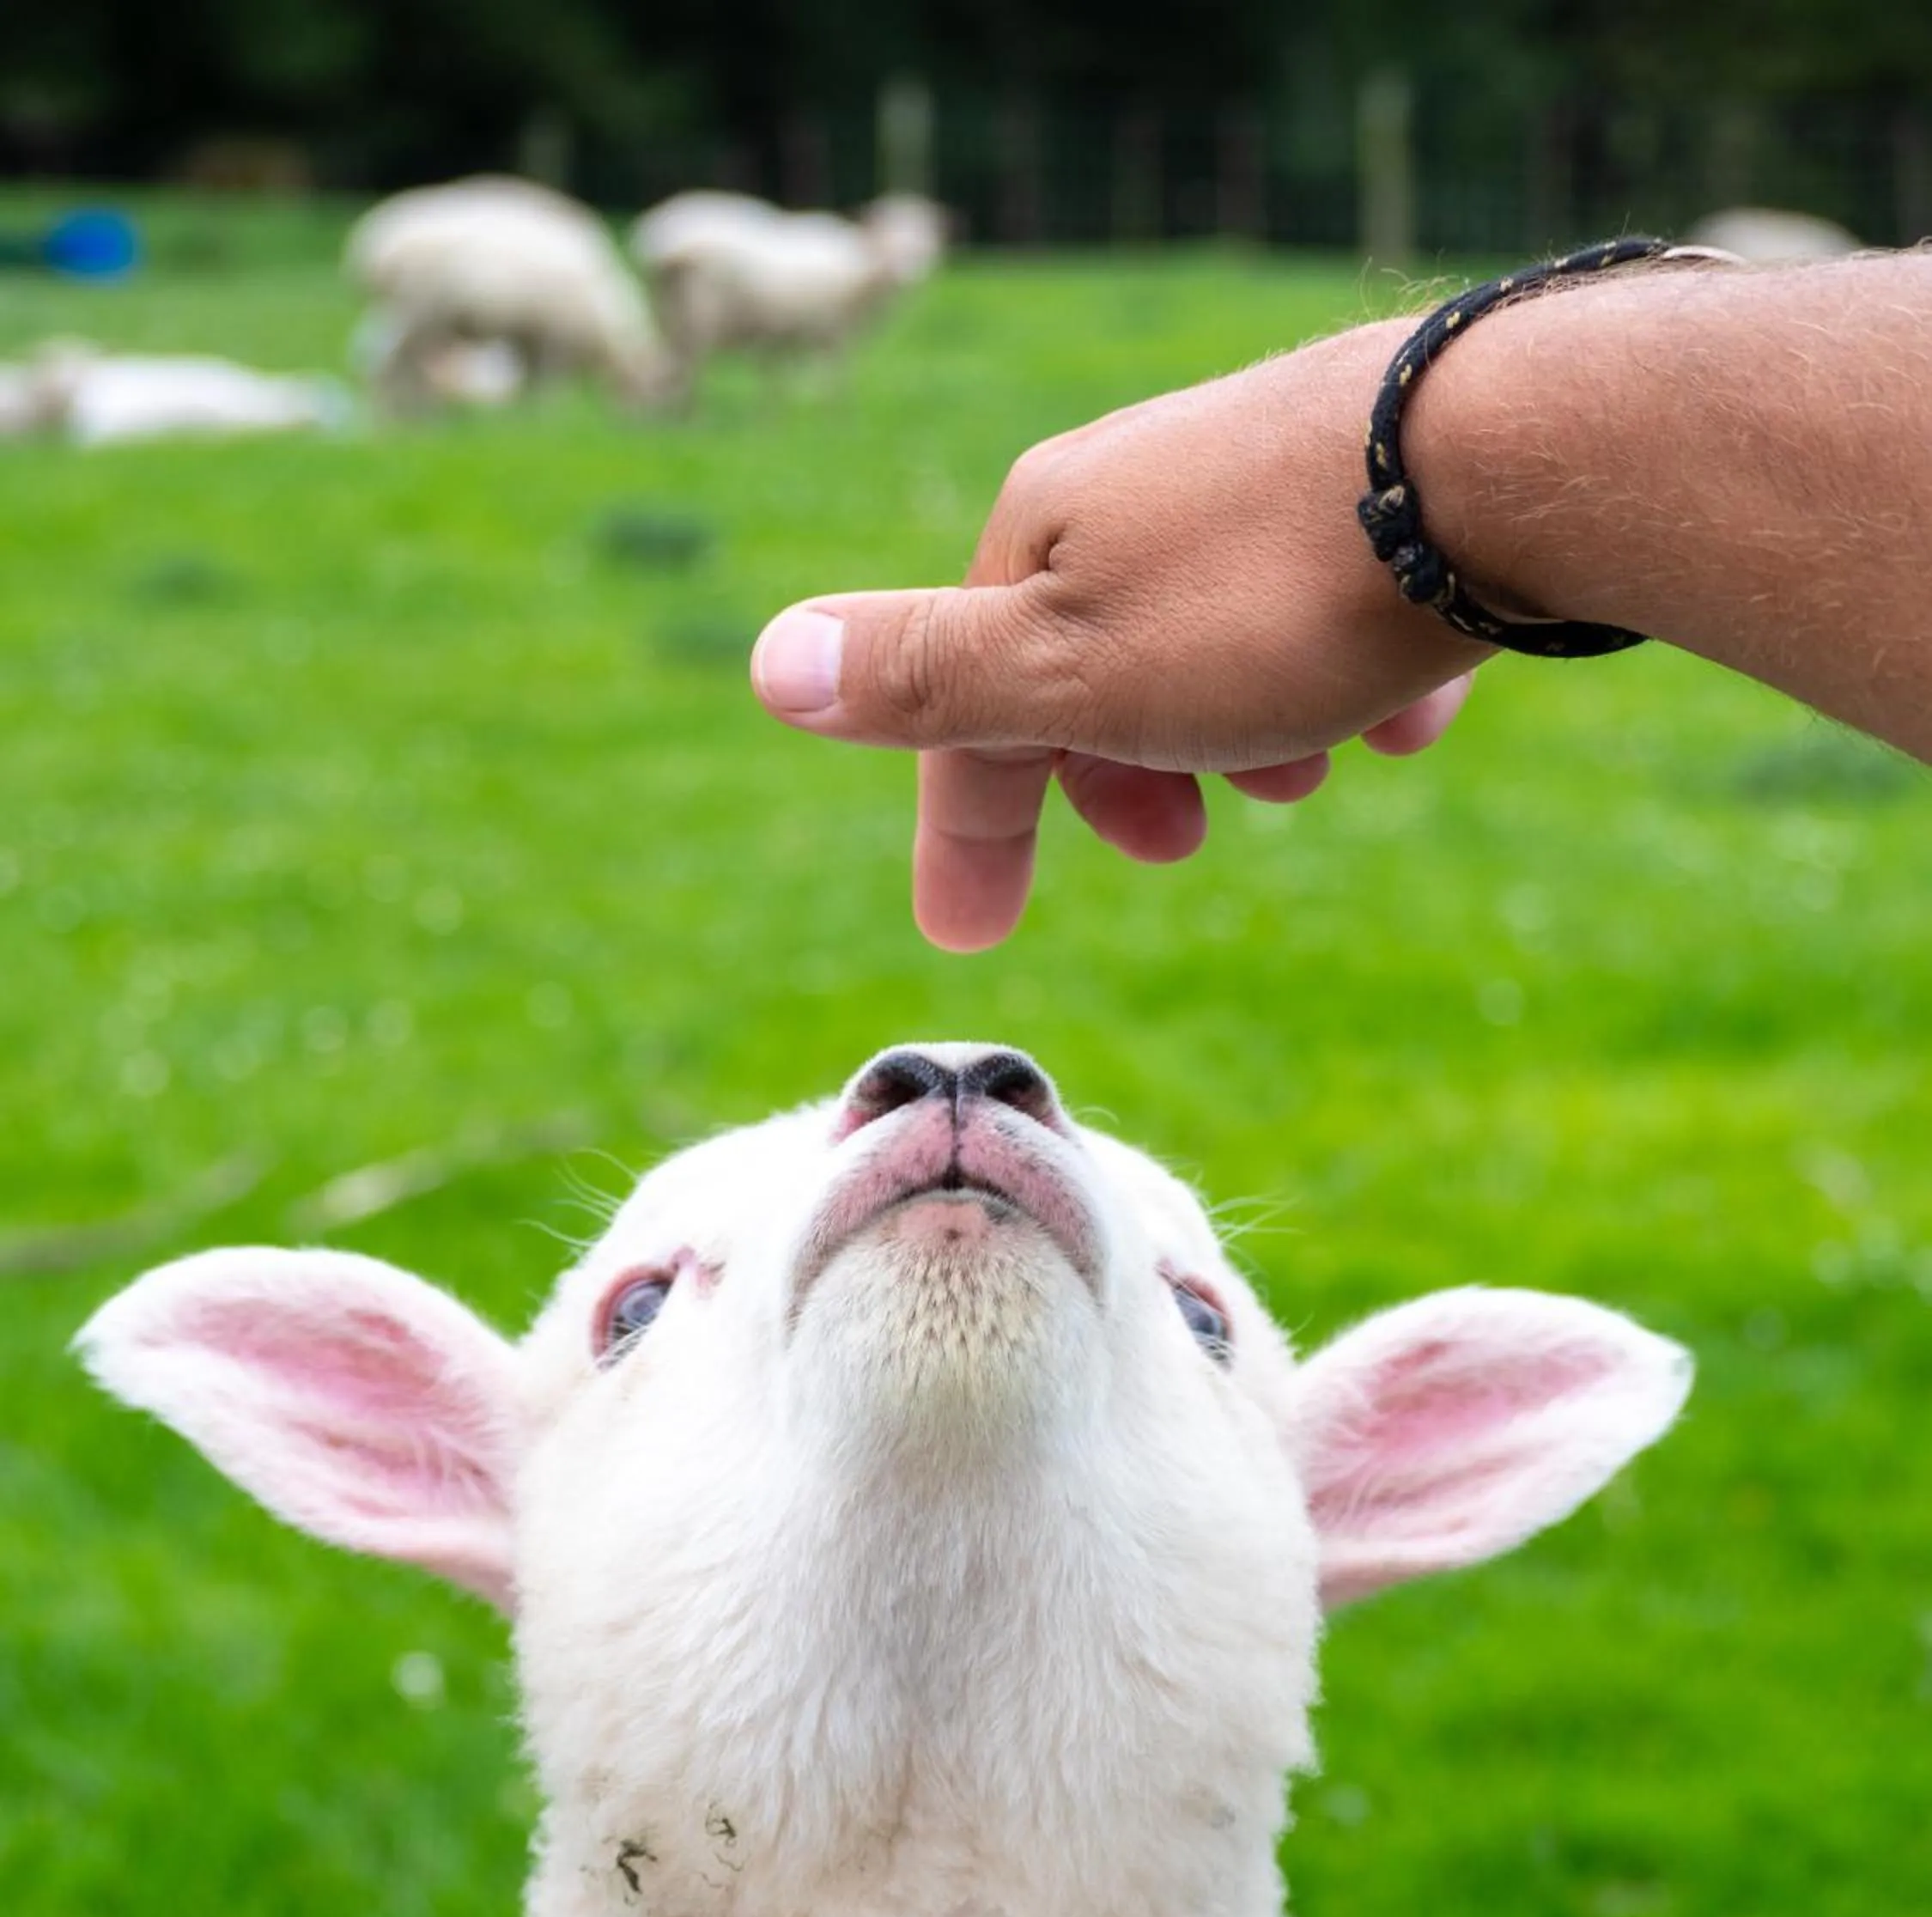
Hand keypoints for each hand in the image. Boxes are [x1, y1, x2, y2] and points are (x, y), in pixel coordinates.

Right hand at [750, 318, 1480, 948]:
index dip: (965, 829)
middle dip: (1119, 778)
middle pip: (1094, 667)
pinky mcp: (1376, 480)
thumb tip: (770, 664)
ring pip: (1217, 643)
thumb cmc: (1272, 595)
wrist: (1507, 461)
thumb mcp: (1070, 667)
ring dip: (1244, 736)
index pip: (969, 705)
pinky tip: (1407, 715)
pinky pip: (1334, 608)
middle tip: (1185, 850)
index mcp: (1044, 531)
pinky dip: (1347, 680)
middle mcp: (1139, 485)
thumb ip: (925, 675)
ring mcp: (1259, 474)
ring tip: (1307, 777)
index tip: (970, 938)